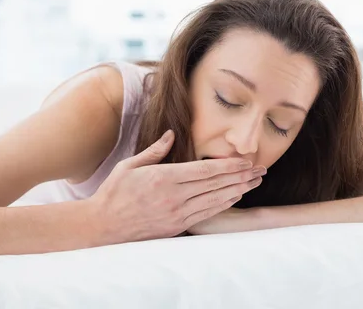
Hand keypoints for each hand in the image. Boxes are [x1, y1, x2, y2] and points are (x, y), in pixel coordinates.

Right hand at [89, 130, 265, 243]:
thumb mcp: (129, 165)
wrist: (102, 226)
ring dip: (237, 191)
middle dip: (240, 177)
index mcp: (164, 178)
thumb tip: (171, 134)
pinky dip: (223, 205)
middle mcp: (174, 197)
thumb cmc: (114, 193)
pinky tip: (234, 198)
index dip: (228, 166)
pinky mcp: (176, 227)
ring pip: (215, 201)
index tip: (245, 161)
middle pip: (215, 185)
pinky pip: (206, 214)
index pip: (205, 171)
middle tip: (260, 171)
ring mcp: (176, 214)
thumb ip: (155, 151)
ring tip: (254, 183)